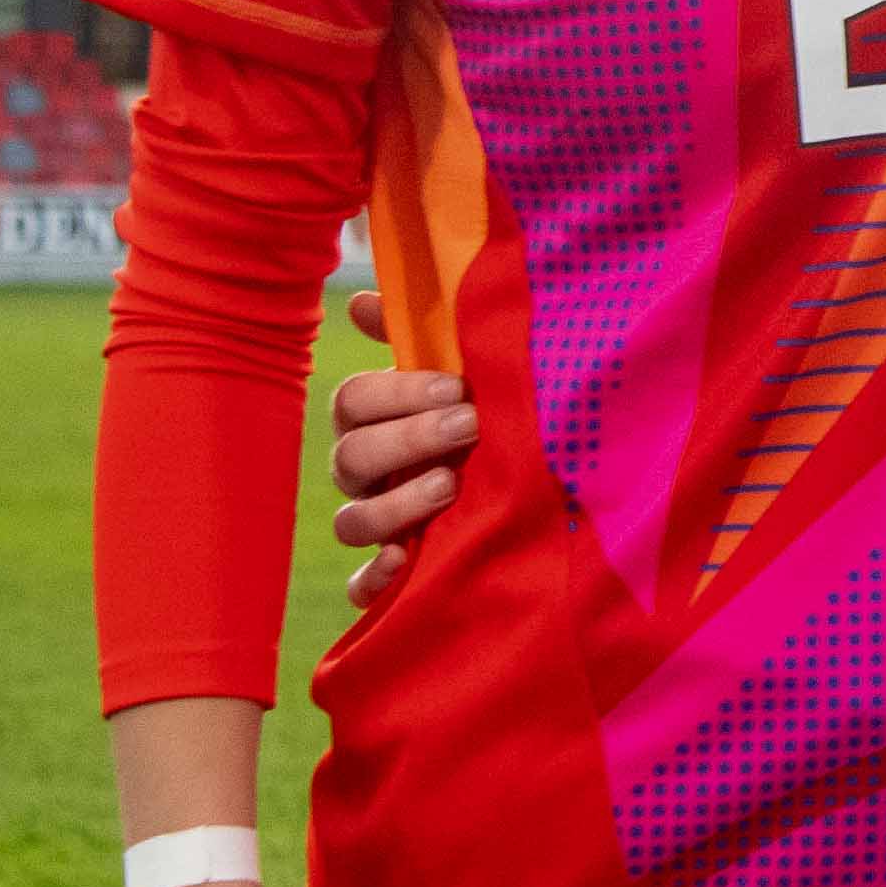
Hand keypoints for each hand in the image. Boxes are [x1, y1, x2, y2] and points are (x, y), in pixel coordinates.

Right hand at [325, 288, 470, 613]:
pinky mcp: (394, 570)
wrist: (534, 475)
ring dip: (397, 503)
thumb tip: (360, 300)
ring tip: (450, 484)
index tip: (455, 386)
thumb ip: (420, 333)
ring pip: (353, 521)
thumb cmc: (486, 409)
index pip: (352, 403)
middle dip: (408, 440)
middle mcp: (365, 473)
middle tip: (468, 425)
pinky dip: (375, 579)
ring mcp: (377, 523)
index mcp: (372, 420)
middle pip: (351, 459)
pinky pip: (362, 586)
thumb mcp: (463, 368)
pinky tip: (405, 561)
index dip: (395, 393)